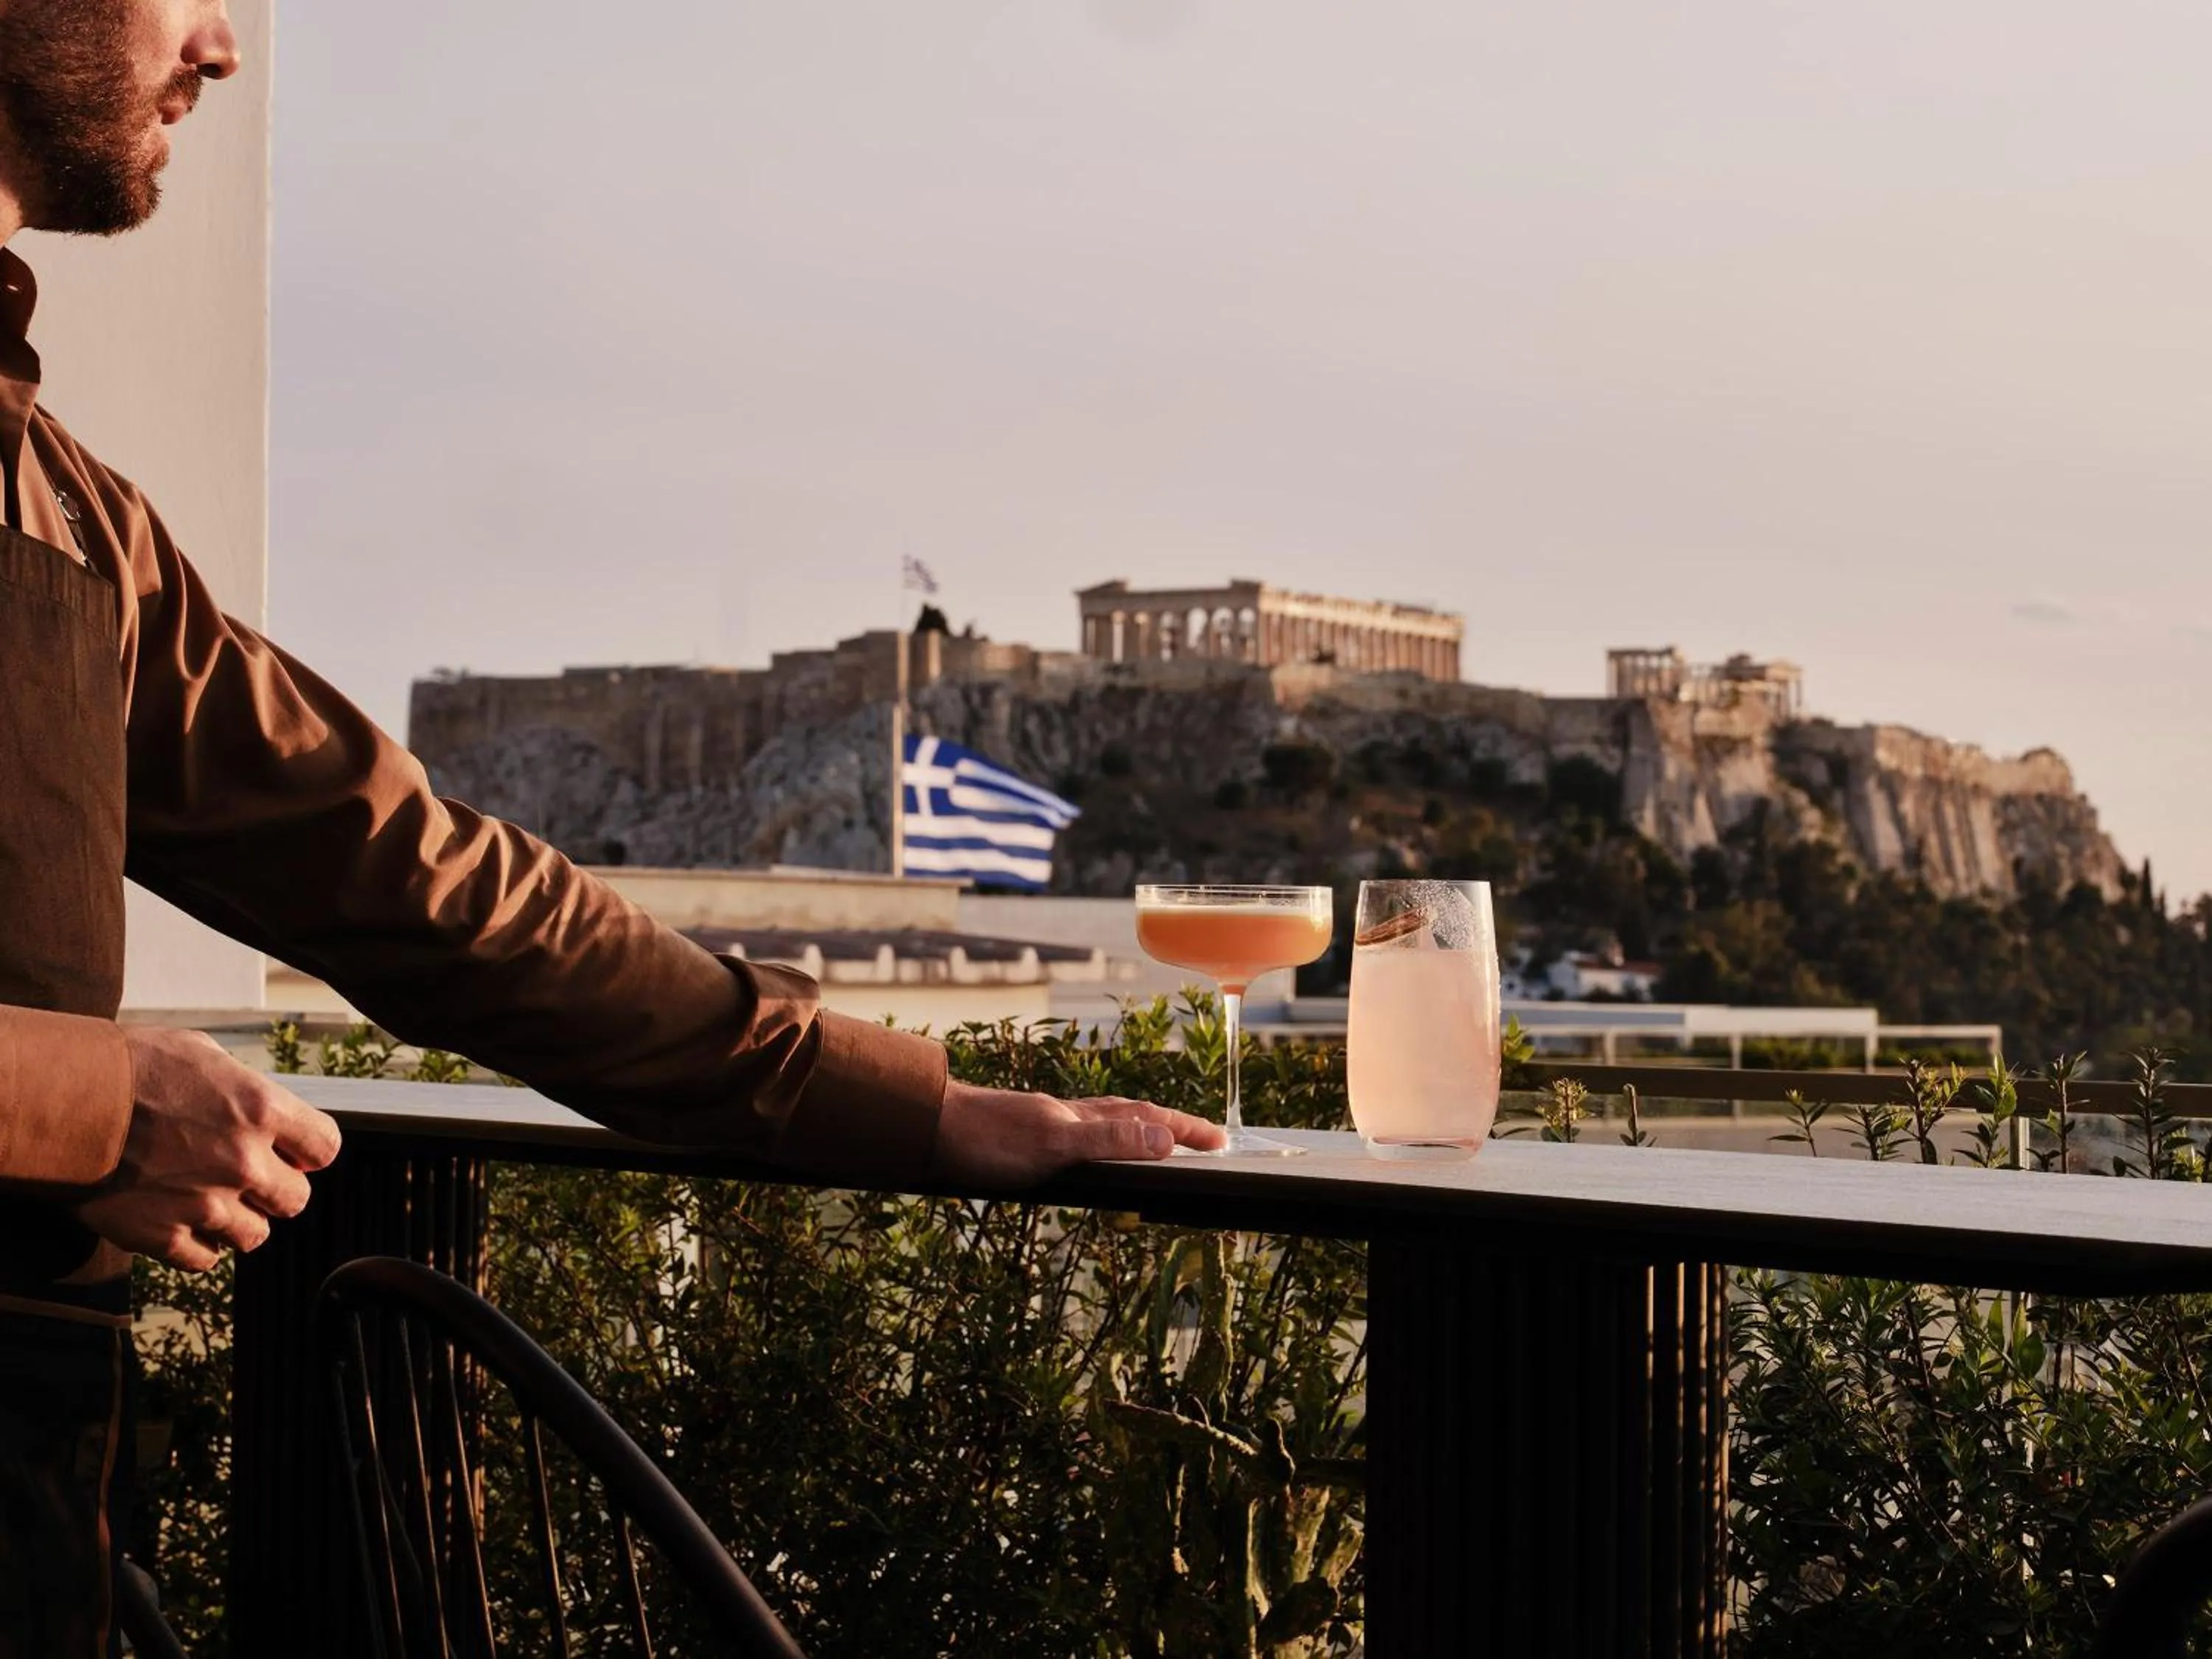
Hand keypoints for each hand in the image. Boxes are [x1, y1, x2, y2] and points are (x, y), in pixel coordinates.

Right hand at [74, 1028, 343, 1271]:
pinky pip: (205, 1260)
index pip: (325, 1148)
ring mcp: (204, 1204)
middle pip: (295, 1200)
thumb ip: (247, 1090)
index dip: (309, 1151)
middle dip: (276, 1189)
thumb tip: (270, 1111)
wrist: (66, 1101)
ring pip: (254, 1236)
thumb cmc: (133, 1067)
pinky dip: (197, 1246)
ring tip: (209, 1199)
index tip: (293, 1152)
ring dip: (239, 1221)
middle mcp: (243, 1162)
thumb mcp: (204, 1056)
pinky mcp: (163, 1236)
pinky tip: (180, 1220)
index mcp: (261, 1110)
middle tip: (248, 1177)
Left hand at [930, 1080, 1225, 1189]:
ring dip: (1140, 1129)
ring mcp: (1048, 1122)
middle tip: (1207, 1139)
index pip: (1148, 1120)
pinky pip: (1081, 1133)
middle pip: (1134, 1116)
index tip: (1221, 1141)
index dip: (1186, 1130)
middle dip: (1173, 1127)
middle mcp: (1070, 1115)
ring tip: (1162, 1139)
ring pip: (1107, 1122)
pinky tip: (1092, 1148)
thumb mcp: (1053, 1146)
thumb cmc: (985, 1139)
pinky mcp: (1027, 1135)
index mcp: (1083, 1117)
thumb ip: (1108, 1143)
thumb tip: (1165, 1141)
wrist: (928, 1127)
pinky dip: (1103, 1138)